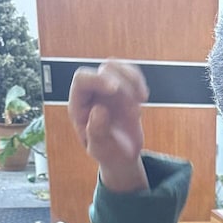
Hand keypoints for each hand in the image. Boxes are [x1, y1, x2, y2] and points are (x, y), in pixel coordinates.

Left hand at [68, 60, 147, 187]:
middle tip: (134, 113)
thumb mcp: (101, 150)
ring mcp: (106, 89)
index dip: (97, 80)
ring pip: (116, 67)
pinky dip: (139, 81)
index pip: (82, 80)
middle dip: (123, 87)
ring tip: (141, 102)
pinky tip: (143, 98)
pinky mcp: (121, 88)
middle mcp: (91, 94)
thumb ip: (97, 132)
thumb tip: (98, 109)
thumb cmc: (108, 153)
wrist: (122, 156)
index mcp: (78, 106)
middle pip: (103, 71)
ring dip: (132, 81)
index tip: (116, 89)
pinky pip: (129, 72)